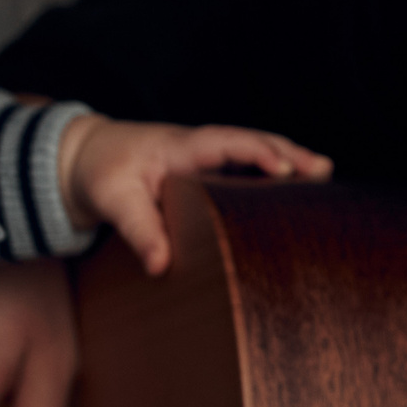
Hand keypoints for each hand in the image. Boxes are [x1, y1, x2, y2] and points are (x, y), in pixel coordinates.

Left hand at [61, 117, 331, 274]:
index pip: (226, 143)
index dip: (257, 153)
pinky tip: (294, 187)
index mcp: (179, 146)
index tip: (284, 169)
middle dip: (288, 152)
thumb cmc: (101, 173)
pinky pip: (245, 164)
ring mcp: (204, 155)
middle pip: (252, 140)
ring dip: (287, 159)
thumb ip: (138, 230)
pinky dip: (272, 169)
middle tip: (322, 169)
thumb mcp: (113, 200)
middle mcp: (198, 145)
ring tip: (323, 173)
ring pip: (253, 150)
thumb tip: (160, 265)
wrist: (84, 157)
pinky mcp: (205, 168)